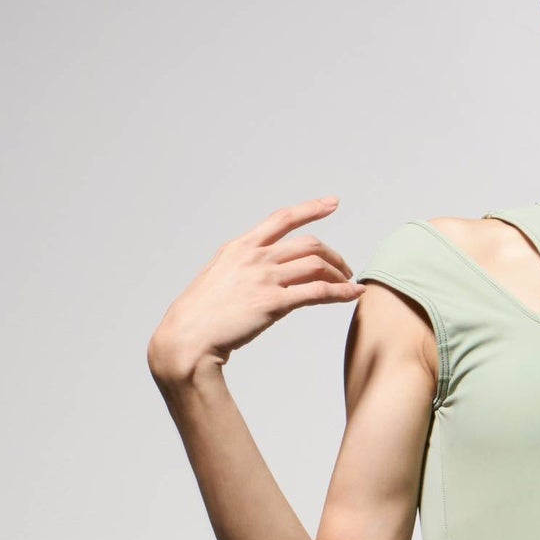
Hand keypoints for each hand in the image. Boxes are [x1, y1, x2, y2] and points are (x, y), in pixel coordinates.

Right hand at [148, 196, 362, 380]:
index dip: (311, 208)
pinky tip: (352, 294)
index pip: (282, 219)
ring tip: (348, 284)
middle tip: (345, 268)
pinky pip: (317, 292)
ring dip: (339, 273)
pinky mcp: (272, 303)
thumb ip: (243, 268)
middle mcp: (255, 257)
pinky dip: (340, 292)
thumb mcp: (220, 277)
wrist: (188, 336)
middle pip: (308, 243)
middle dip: (333, 254)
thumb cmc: (201, 314)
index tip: (332, 203)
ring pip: (316, 264)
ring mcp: (264, 278)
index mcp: (241, 247)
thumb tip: (261, 271)